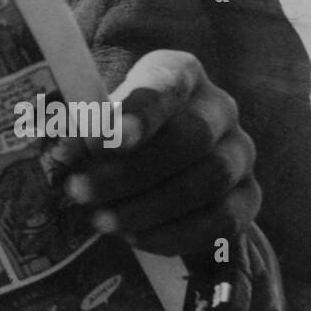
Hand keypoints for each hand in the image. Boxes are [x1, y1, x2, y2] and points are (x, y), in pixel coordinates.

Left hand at [63, 51, 259, 257]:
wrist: (157, 167)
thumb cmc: (116, 131)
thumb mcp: (100, 117)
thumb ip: (87, 126)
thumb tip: (62, 148)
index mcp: (179, 72)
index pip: (165, 85)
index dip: (137, 114)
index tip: (102, 140)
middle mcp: (218, 108)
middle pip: (190, 137)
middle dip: (130, 170)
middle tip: (79, 191)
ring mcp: (239, 152)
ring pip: (208, 180)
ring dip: (148, 206)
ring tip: (100, 221)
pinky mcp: (248, 197)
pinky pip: (222, 220)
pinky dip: (175, 233)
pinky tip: (134, 238)